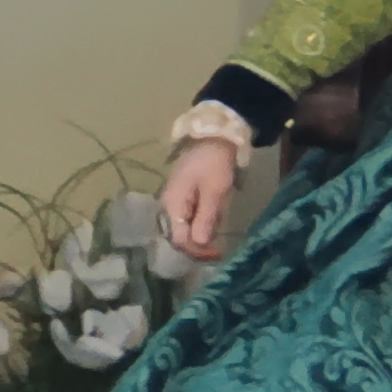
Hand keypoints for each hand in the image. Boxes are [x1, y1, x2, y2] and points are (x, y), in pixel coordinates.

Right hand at [160, 135, 244, 264]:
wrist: (214, 139)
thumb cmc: (214, 164)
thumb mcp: (214, 192)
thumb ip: (205, 218)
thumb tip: (198, 244)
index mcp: (172, 205)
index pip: (179, 239)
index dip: (197, 250)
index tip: (218, 253)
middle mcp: (169, 206)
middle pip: (182, 235)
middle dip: (201, 242)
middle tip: (222, 246)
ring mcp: (176, 202)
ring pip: (188, 228)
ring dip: (205, 230)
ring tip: (220, 218)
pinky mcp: (185, 198)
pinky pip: (193, 216)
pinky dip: (206, 219)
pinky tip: (217, 210)